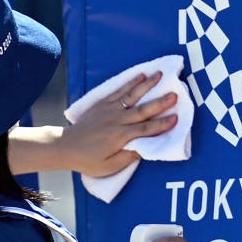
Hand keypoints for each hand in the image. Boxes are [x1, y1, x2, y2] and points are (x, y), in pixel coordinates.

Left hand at [59, 72, 178, 176]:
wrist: (65, 146)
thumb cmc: (88, 160)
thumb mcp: (109, 166)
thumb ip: (128, 157)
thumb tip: (146, 148)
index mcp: (120, 137)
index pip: (146, 129)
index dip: (162, 124)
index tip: (176, 118)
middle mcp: (116, 120)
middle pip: (142, 110)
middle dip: (160, 102)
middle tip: (175, 94)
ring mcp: (109, 109)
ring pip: (132, 95)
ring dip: (147, 85)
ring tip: (160, 74)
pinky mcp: (102, 104)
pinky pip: (119, 91)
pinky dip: (130, 82)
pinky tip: (140, 75)